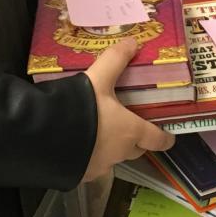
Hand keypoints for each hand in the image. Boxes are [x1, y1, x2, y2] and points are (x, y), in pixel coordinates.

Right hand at [81, 37, 174, 181]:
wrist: (46, 136)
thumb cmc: (81, 106)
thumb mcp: (98, 78)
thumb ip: (115, 59)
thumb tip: (132, 41)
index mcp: (130, 131)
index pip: (156, 139)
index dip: (164, 138)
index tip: (169, 138)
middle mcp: (119, 152)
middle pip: (136, 150)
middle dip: (136, 141)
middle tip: (131, 128)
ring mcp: (100, 166)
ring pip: (113, 158)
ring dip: (111, 148)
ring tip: (99, 133)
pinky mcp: (81, 175)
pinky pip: (92, 165)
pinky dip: (90, 156)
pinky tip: (79, 145)